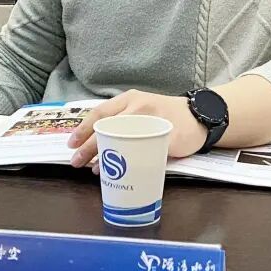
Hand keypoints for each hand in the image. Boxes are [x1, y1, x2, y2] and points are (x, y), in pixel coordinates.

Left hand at [67, 90, 207, 168]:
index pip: (100, 113)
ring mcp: (152, 121)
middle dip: (89, 146)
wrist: (199, 116)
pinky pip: (144, 152)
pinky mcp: (166, 136)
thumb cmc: (164, 115)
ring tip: (94, 169)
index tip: (71, 144)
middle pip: (108, 128)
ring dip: (105, 156)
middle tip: (76, 161)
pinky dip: (130, 162)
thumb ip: (123, 120)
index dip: (83, 129)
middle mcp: (139, 107)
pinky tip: (123, 171)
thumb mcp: (141, 109)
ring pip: (122, 140)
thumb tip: (96, 143)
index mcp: (130, 99)